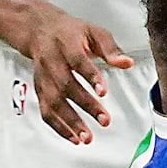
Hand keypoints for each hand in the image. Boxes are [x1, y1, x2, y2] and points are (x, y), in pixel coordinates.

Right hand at [24, 8, 133, 145]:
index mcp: (67, 44)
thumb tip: (127, 62)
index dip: (90, 76)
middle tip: (104, 120)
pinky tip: (72, 137)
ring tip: (86, 137)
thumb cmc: (71, 32)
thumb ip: (111, 48)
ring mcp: (43, 77)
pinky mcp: (39, 89)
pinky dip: (58, 126)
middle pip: (66, 85)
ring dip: (69, 122)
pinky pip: (46, 111)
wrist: (40, 30)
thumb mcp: (94, 31)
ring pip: (53, 102)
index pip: (78, 61)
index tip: (103, 91)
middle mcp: (52, 61)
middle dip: (85, 105)